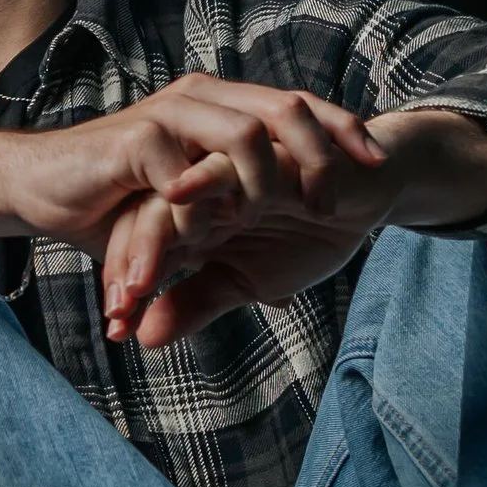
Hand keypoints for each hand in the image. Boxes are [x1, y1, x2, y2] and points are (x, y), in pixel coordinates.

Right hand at [0, 74, 386, 290]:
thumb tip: (289, 279)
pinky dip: (214, 200)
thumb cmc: (114, 205)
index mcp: (221, 108)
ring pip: (247, 134)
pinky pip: (192, 167)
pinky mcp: (137, 142)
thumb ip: (235, 231)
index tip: (378, 167)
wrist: (40, 192)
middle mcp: (202, 99)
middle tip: (341, 201)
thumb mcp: (191, 222)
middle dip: (324, 153)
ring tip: (287, 216)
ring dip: (275, 179)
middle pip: (286, 108)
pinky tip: (223, 228)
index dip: (343, 130)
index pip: (297, 106)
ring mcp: (170, 116)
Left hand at [102, 107, 486, 345]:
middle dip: (128, 266)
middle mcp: (200, 188)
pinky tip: (181, 196)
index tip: (117, 328)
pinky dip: (203, 181)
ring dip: (152, 242)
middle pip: (144, 219)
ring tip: (138, 286)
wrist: (369, 194)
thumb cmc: (310, 231)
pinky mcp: (262, 147)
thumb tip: (144, 338)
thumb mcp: (248, 280)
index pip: (142, 244)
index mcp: (192, 214)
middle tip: (120, 310)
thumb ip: (196, 301)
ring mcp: (227, 167)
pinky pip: (225, 161)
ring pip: (173, 197)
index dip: (128, 287)